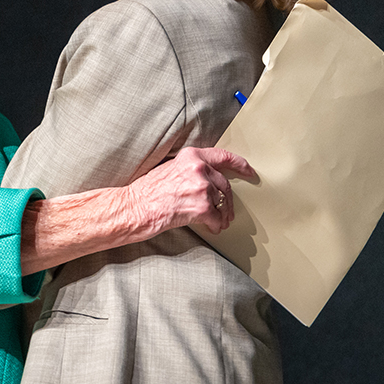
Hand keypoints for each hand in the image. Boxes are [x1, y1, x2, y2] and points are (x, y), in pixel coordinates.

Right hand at [127, 147, 254, 235]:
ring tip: (219, 221)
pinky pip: (217, 219)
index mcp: (191, 156)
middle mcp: (198, 168)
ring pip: (222, 202)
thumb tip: (207, 178)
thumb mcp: (170, 168)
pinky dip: (216, 225)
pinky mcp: (202, 207)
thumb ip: (190, 169)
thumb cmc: (147, 191)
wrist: (135, 207)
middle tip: (228, 210)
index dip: (239, 164)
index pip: (223, 156)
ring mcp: (202, 187)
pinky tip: (212, 228)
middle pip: (224, 184)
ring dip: (223, 214)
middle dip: (227, 200)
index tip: (248, 171)